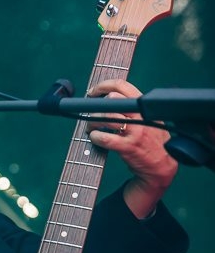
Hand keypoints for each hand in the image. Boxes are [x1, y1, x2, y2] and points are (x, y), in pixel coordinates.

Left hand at [86, 79, 177, 217]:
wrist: (162, 167)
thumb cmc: (153, 143)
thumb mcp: (151, 119)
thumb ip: (135, 108)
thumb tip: (109, 99)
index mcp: (145, 106)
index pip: (122, 86)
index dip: (103, 86)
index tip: (93, 92)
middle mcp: (141, 115)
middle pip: (111, 100)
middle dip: (95, 106)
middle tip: (90, 114)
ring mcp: (135, 131)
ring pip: (106, 117)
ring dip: (92, 122)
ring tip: (91, 128)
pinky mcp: (128, 146)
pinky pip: (104, 137)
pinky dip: (95, 136)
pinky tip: (95, 137)